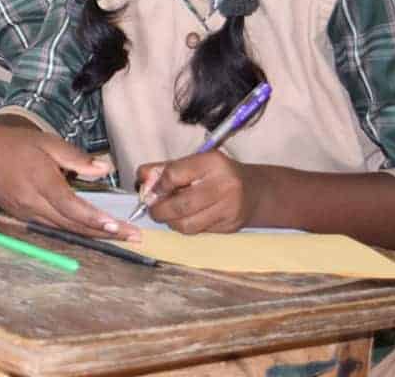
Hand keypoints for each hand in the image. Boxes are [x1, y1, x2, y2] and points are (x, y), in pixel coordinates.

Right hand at [0, 120, 136, 239]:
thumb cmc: (14, 143)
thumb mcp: (46, 142)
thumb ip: (76, 158)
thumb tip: (105, 168)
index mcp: (40, 181)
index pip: (72, 207)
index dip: (96, 220)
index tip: (120, 227)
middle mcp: (32, 202)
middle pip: (73, 225)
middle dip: (105, 234)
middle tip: (133, 237)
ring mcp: (26, 213)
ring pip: (64, 230)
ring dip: (93, 236)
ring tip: (120, 236)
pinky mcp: (23, 217)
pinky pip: (53, 228)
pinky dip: (75, 231)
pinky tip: (93, 232)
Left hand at [137, 151, 260, 233]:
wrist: (254, 190)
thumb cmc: (216, 174)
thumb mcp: (193, 162)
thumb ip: (165, 169)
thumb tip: (141, 178)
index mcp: (212, 162)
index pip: (174, 174)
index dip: (157, 185)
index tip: (150, 191)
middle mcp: (224, 185)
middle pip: (180, 205)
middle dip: (159, 210)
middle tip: (152, 209)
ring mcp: (229, 209)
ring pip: (188, 224)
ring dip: (170, 222)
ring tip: (167, 215)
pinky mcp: (230, 227)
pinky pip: (198, 232)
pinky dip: (186, 227)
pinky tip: (185, 219)